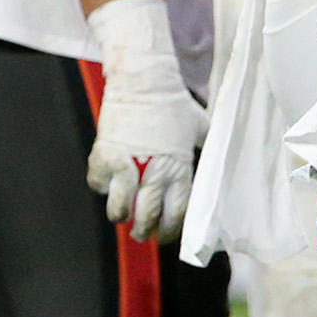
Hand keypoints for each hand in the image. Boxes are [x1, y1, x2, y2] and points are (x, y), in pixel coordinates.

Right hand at [85, 0, 205, 239]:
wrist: (143, 81)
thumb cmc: (174, 103)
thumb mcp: (199, 128)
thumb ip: (206, 147)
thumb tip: (219, 158)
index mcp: (179, 169)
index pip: (177, 212)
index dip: (170, 229)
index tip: (165, 235)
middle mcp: (154, 172)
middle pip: (148, 217)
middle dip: (144, 231)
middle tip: (141, 235)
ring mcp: (126, 165)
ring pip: (119, 208)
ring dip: (120, 216)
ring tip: (121, 216)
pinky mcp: (104, 155)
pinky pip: (98, 185)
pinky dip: (101, 188)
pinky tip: (107, 185)